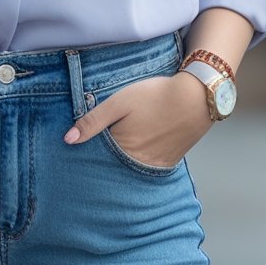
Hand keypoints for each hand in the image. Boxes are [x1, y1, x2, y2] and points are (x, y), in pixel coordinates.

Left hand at [63, 70, 213, 167]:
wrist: (197, 97)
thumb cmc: (156, 95)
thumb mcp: (119, 102)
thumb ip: (93, 121)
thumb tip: (68, 139)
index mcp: (123, 149)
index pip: (97, 160)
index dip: (88, 154)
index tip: (78, 154)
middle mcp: (138, 163)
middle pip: (113, 168)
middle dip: (103, 163)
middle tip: (96, 154)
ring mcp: (155, 164)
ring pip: (130, 169)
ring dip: (121, 163)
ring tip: (118, 150)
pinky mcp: (169, 162)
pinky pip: (147, 167)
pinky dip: (139, 162)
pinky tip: (137, 149)